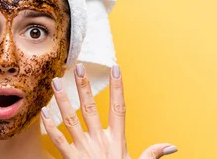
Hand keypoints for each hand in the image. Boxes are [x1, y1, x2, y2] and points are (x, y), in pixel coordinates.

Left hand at [41, 64, 177, 158]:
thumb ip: (152, 155)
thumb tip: (172, 146)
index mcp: (117, 140)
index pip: (118, 108)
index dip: (117, 88)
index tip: (115, 69)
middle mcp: (99, 141)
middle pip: (90, 108)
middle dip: (84, 87)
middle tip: (78, 67)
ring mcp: (83, 149)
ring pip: (71, 120)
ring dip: (63, 100)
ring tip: (56, 82)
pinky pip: (58, 141)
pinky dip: (49, 127)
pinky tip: (44, 112)